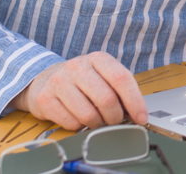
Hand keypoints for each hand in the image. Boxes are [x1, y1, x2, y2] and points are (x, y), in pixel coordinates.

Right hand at [10, 52, 147, 129]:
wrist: (44, 80)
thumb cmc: (81, 81)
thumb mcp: (101, 76)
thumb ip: (119, 89)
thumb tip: (138, 113)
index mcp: (97, 58)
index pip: (121, 78)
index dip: (134, 101)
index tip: (141, 117)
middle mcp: (77, 67)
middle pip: (106, 99)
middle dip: (115, 117)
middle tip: (114, 121)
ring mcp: (59, 81)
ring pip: (89, 115)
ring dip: (97, 124)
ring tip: (95, 119)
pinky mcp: (45, 99)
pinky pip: (71, 123)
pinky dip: (79, 126)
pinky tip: (77, 118)